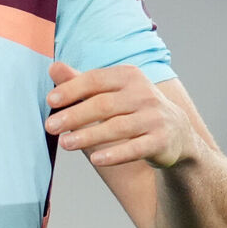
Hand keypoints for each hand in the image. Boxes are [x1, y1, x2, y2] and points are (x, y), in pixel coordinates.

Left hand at [45, 62, 196, 168]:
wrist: (176, 133)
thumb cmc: (132, 109)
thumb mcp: (109, 92)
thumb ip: (81, 82)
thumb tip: (53, 68)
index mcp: (128, 76)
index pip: (95, 80)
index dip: (72, 89)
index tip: (50, 100)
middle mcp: (144, 94)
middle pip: (103, 105)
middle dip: (74, 115)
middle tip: (50, 126)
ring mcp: (154, 117)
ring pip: (117, 127)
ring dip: (88, 136)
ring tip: (64, 144)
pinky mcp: (161, 141)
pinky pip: (136, 148)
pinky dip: (115, 154)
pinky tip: (96, 159)